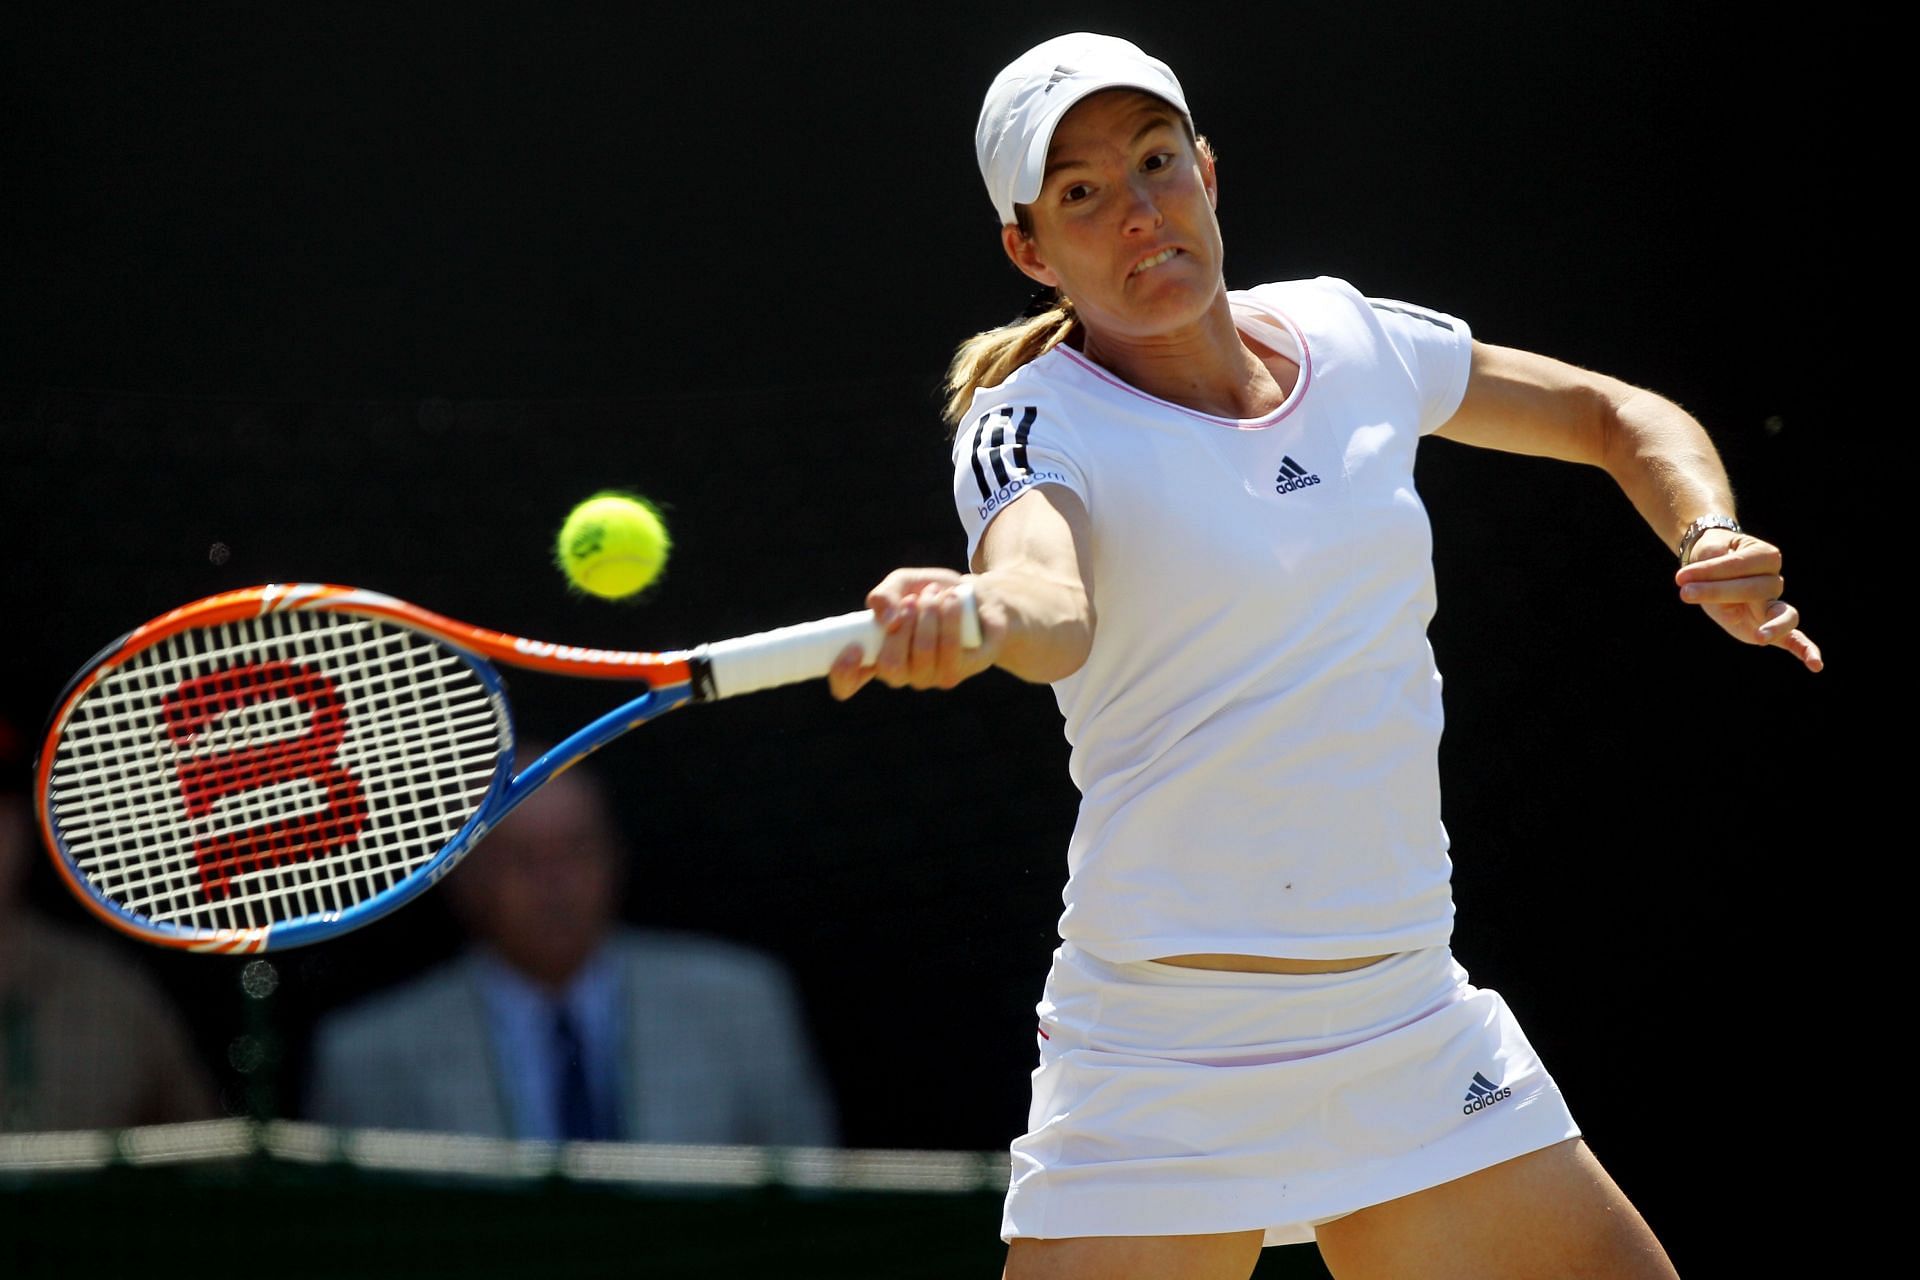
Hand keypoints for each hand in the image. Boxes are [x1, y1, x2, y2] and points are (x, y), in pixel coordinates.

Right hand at [827, 568, 997, 699]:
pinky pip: (950, 650)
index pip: (847, 683)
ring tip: (936, 595)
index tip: (852, 648)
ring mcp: (930, 677)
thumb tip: (884, 618)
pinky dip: (949, 617)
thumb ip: (885, 594)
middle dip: (902, 626)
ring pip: (922, 655)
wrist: (980, 597)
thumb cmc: (934, 594)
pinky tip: (952, 601)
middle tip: (912, 601)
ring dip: (928, 615)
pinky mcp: (959, 671)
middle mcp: (902, 673)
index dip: (843, 673)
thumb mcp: (904, 583)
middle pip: (889, 666)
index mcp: (877, 655)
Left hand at [1674, 530, 1821, 671]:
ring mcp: (1775, 605)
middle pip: (1755, 589)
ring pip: (1781, 614)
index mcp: (1766, 556)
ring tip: (1759, 638)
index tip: (1680, 577)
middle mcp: (1775, 580)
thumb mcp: (1708, 554)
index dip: (1711, 570)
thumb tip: (1697, 584)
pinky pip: (1794, 639)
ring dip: (1770, 627)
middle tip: (1684, 592)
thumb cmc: (1714, 556)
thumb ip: (1711, 568)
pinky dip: (1805, 650)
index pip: (1743, 564)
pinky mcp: (1769, 627)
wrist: (1715, 563)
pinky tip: (1815, 665)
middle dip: (1717, 591)